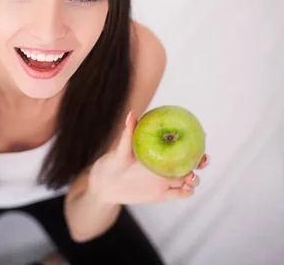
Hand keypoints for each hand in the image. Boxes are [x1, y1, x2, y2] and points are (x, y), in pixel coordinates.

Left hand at [89, 111, 209, 204]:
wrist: (106, 186)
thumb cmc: (112, 163)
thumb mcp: (121, 149)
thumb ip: (128, 133)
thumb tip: (131, 113)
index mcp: (160, 152)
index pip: (182, 144)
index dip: (195, 139)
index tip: (202, 134)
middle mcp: (167, 165)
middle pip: (192, 162)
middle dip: (202, 160)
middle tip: (202, 159)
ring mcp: (167, 180)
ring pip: (190, 179)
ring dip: (196, 178)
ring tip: (191, 176)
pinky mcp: (164, 194)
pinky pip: (181, 194)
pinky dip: (188, 191)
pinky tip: (187, 188)